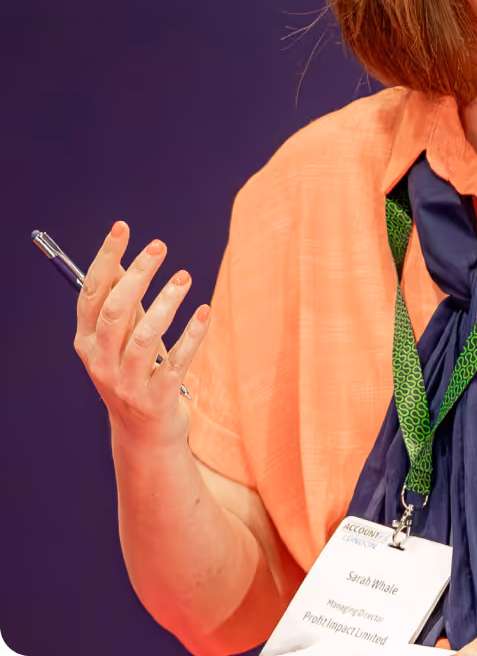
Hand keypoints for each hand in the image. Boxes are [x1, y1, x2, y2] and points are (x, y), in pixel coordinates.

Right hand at [72, 220, 210, 450]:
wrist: (144, 433)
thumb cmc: (136, 372)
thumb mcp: (122, 338)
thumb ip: (122, 303)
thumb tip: (122, 260)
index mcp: (87, 342)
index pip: (91, 294)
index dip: (105, 259)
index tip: (122, 228)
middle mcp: (100, 362)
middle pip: (114, 312)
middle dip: (137, 275)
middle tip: (159, 246)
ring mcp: (127, 383)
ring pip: (143, 338)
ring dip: (165, 303)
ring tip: (184, 276)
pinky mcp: (156, 399)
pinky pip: (176, 362)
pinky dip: (192, 335)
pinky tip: (205, 312)